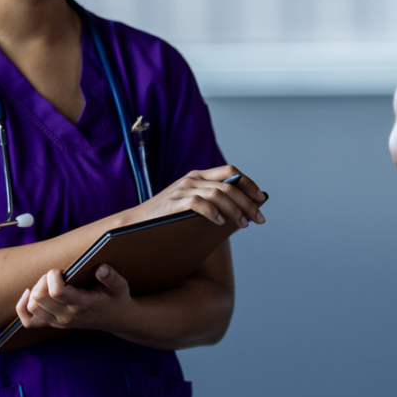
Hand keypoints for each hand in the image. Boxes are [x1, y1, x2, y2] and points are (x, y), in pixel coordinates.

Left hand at [15, 264, 132, 331]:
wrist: (117, 320)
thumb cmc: (116, 299)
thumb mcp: (120, 286)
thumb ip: (112, 277)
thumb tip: (101, 268)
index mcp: (82, 305)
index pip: (56, 292)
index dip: (53, 276)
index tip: (62, 270)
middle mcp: (67, 316)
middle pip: (39, 299)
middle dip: (43, 280)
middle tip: (56, 274)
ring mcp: (58, 322)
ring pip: (32, 308)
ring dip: (35, 290)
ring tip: (48, 282)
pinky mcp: (53, 324)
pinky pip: (28, 321)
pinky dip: (23, 307)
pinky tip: (29, 294)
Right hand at [130, 166, 265, 228]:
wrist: (136, 223)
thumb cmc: (167, 218)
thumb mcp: (191, 205)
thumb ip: (211, 203)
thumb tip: (242, 214)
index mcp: (198, 176)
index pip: (231, 172)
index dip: (249, 184)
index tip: (261, 199)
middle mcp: (193, 179)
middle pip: (230, 186)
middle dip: (248, 203)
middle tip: (259, 219)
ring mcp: (183, 189)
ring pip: (220, 195)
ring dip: (236, 210)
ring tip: (244, 224)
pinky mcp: (175, 203)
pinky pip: (200, 204)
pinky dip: (214, 213)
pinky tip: (221, 223)